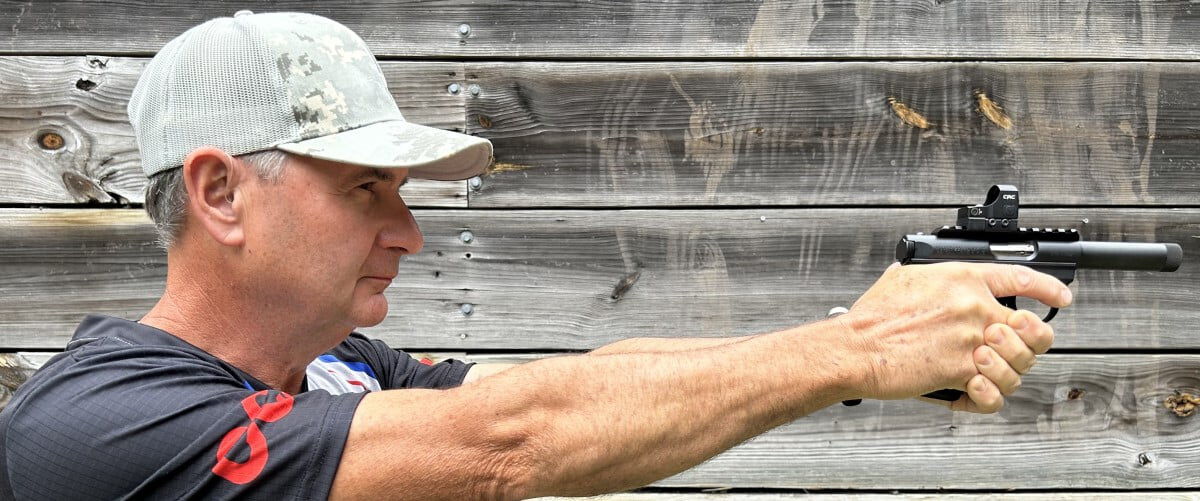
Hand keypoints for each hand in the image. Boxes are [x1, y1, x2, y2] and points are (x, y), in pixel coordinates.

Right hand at [836, 261, 1070, 412]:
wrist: (855, 347)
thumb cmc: (871, 318)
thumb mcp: (903, 278)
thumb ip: (932, 278)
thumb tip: (935, 281)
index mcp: (963, 279)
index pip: (1022, 278)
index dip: (1048, 289)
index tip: (1060, 297)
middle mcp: (974, 307)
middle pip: (1032, 329)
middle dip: (1028, 345)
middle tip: (1009, 350)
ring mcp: (972, 340)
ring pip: (1019, 365)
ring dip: (1004, 374)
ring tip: (983, 373)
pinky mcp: (963, 372)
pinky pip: (994, 392)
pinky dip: (986, 397)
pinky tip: (973, 390)